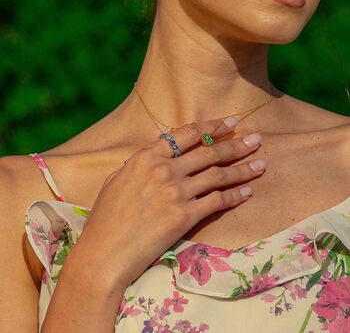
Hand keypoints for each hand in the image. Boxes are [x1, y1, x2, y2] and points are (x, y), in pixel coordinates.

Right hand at [68, 117, 265, 291]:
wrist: (104, 252)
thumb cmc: (106, 217)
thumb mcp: (118, 179)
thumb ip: (141, 164)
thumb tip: (159, 155)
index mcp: (146, 157)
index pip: (186, 134)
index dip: (212, 126)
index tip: (230, 122)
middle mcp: (164, 170)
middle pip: (209, 152)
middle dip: (236, 144)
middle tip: (256, 138)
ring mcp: (176, 192)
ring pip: (218, 175)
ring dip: (243, 168)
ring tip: (261, 163)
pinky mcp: (185, 216)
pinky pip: (217, 201)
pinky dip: (236, 196)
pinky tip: (248, 191)